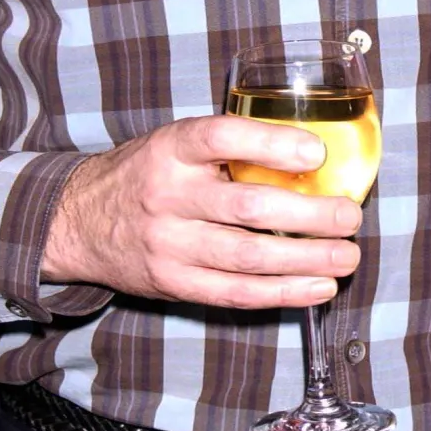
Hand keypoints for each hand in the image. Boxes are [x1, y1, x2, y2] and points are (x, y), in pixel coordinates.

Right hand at [41, 116, 362, 309]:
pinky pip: (233, 293)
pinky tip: (317, 287)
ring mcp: (168, 244)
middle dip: (311, 215)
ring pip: (247, 257)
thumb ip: (232, 144)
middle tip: (350, 216)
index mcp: (173, 148)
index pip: (222, 136)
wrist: (79, 221)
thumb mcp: (178, 140)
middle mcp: (168, 195)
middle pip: (248, 207)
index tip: (317, 150)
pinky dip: (281, 292)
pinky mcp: (172, 283)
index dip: (272, 143)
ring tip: (347, 256)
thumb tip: (314, 150)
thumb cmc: (150, 172)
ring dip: (307, 260)